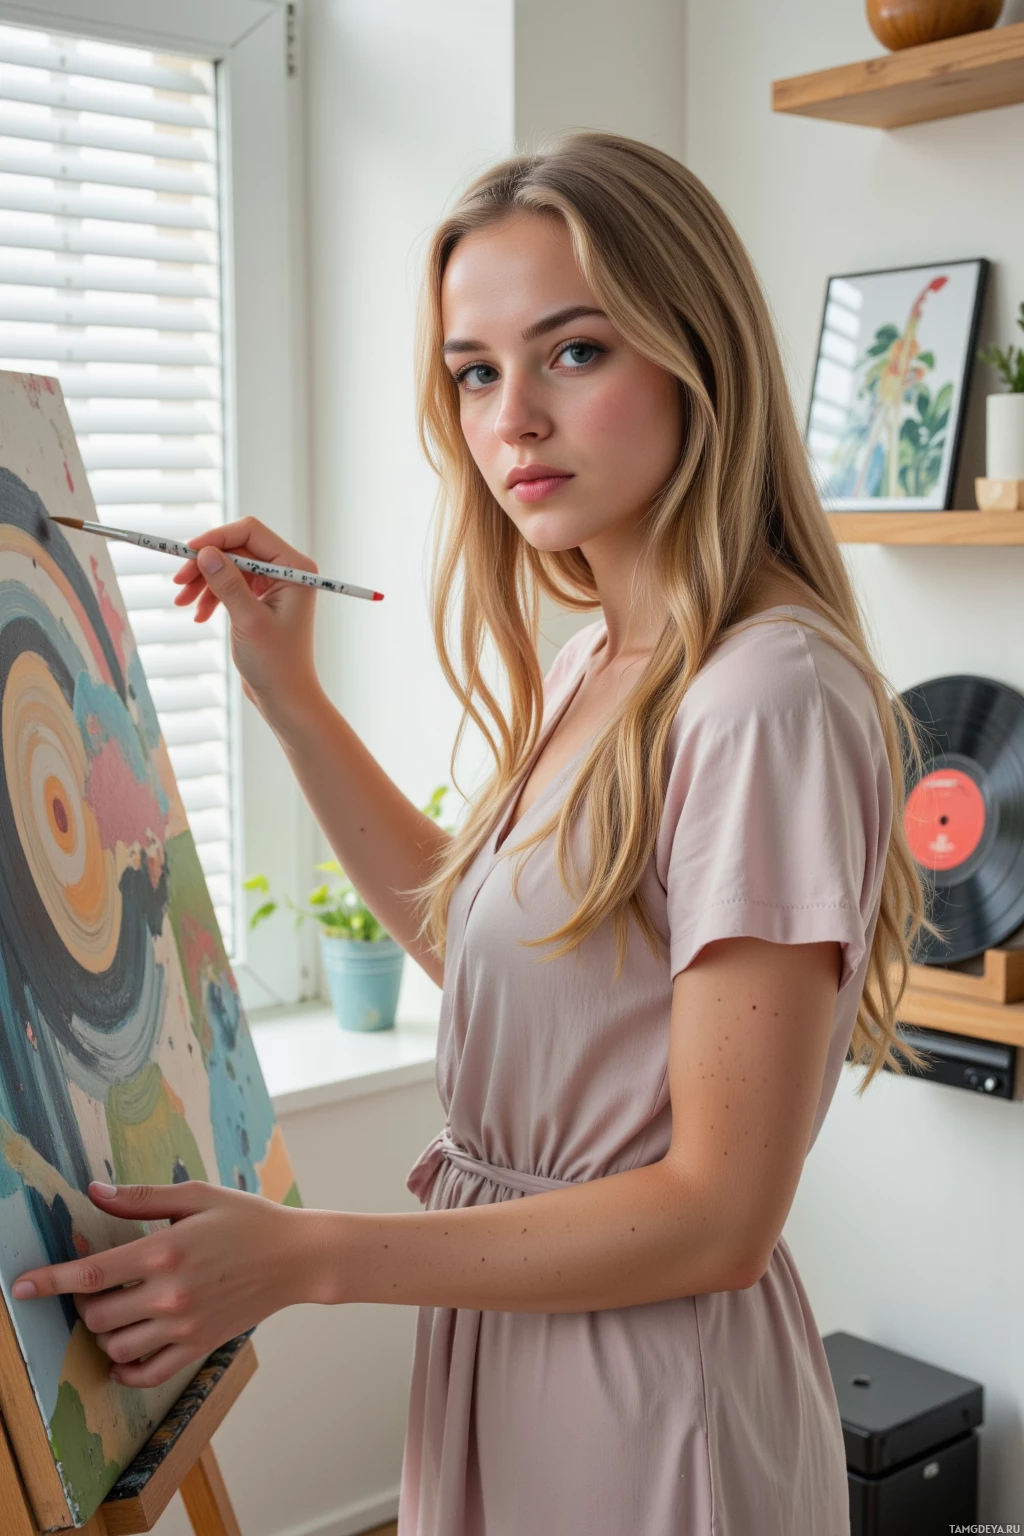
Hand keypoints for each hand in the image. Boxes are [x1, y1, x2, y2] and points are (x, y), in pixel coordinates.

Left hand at [10, 1181, 309, 1389]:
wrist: (296, 1257)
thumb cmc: (247, 1220)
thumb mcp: (196, 1196)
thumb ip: (142, 1198)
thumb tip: (94, 1192)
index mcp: (165, 1252)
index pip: (91, 1274)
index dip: (49, 1281)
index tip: (20, 1287)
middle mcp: (170, 1294)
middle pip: (97, 1315)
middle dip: (84, 1302)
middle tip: (96, 1285)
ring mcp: (184, 1325)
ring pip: (116, 1346)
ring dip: (103, 1333)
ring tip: (115, 1312)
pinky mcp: (198, 1345)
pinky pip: (148, 1373)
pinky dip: (125, 1370)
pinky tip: (121, 1356)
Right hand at [172, 517, 320, 715]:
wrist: (285, 697)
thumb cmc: (276, 664)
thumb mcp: (248, 621)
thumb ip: (228, 583)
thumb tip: (206, 552)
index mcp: (295, 568)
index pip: (251, 532)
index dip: (217, 538)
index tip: (188, 554)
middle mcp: (287, 571)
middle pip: (237, 548)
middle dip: (206, 564)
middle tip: (177, 584)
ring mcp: (274, 585)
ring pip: (230, 566)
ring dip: (204, 582)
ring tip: (182, 604)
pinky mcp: (261, 599)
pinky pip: (231, 585)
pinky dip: (212, 596)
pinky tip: (199, 616)